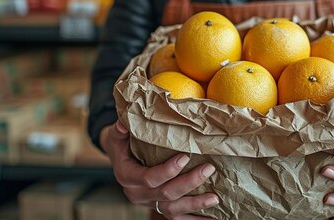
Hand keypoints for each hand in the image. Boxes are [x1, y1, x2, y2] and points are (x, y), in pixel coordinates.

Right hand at [100, 121, 218, 218]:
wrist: (121, 161)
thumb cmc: (123, 145)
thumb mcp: (118, 136)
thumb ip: (120, 130)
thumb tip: (123, 124)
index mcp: (127, 177)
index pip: (149, 178)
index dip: (168, 170)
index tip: (186, 157)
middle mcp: (138, 194)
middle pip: (165, 194)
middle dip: (189, 183)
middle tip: (209, 169)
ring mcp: (149, 204)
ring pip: (172, 210)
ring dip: (195, 204)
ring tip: (215, 197)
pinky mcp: (158, 209)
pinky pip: (177, 218)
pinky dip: (193, 219)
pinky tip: (212, 218)